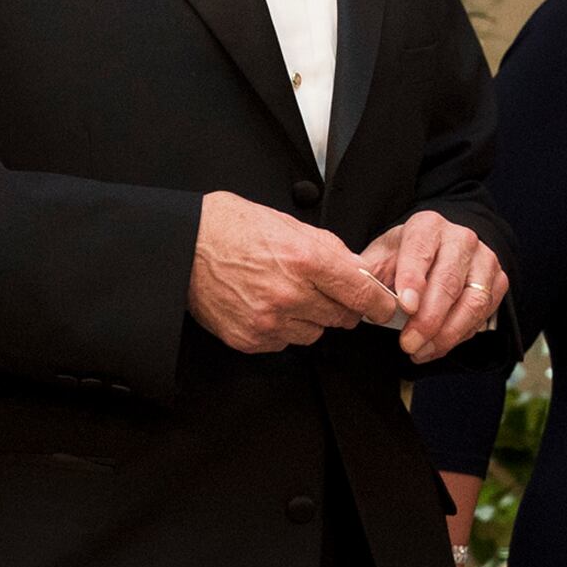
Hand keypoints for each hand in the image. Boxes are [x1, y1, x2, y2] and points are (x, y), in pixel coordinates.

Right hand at [190, 191, 410, 353]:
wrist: (184, 247)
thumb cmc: (233, 228)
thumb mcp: (288, 224)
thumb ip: (329, 250)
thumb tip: (358, 271)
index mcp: (305, 258)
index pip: (360, 293)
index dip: (377, 302)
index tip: (383, 307)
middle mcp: (289, 293)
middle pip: (341, 317)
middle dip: (339, 306)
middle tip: (322, 291)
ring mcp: (268, 320)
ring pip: (314, 333)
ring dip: (309, 319)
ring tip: (285, 294)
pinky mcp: (250, 339)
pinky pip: (284, 342)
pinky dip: (282, 328)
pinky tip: (264, 305)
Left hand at [361, 210, 508, 361]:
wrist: (443, 251)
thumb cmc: (407, 258)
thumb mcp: (383, 258)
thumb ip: (369, 275)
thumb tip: (353, 294)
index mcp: (427, 226)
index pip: (420, 250)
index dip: (413, 278)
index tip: (405, 305)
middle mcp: (460, 238)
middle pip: (448, 282)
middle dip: (428, 318)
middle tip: (408, 343)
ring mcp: (484, 259)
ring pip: (472, 301)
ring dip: (446, 333)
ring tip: (420, 351)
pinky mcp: (498, 281)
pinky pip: (483, 314)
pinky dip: (460, 336)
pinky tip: (436, 347)